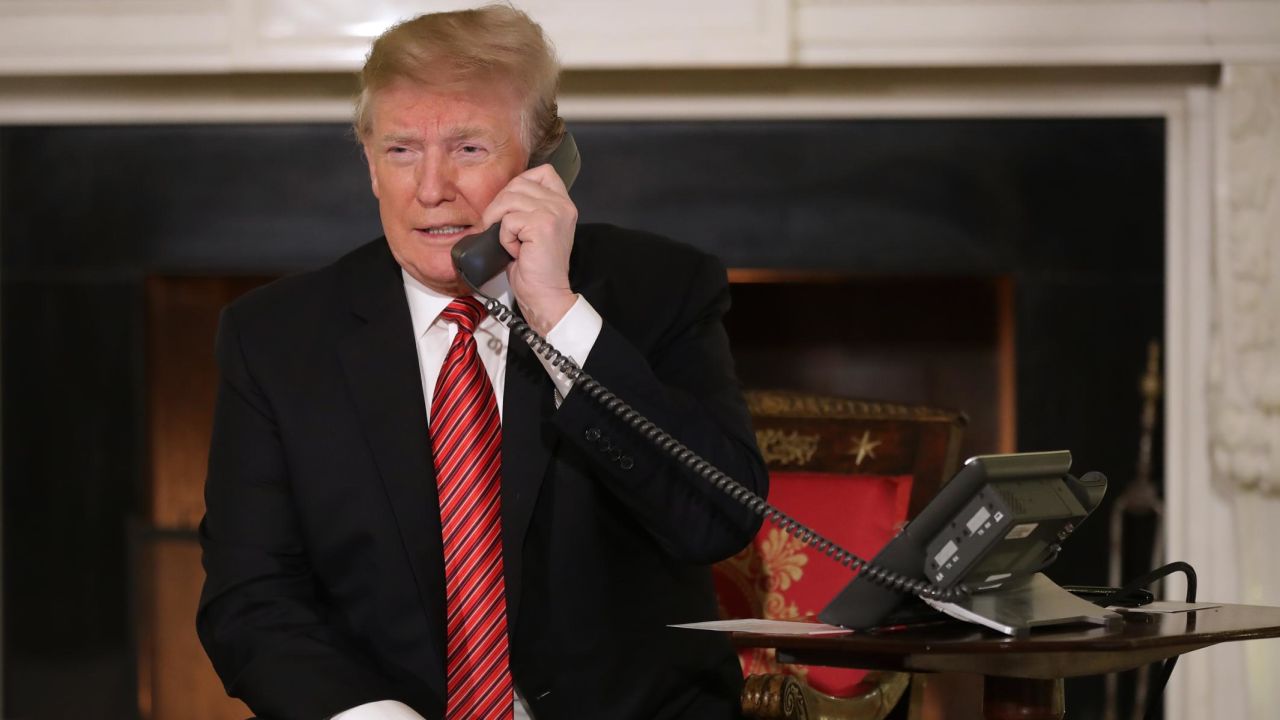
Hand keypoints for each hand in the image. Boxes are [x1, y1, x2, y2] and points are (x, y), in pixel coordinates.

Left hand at [481, 163, 577, 335]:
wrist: (544, 294)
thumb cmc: (535, 267)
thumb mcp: (535, 229)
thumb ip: (529, 207)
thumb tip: (500, 195)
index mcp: (563, 203)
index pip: (542, 172)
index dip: (520, 184)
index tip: (512, 208)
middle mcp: (563, 205)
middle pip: (518, 183)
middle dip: (500, 205)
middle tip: (500, 229)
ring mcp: (554, 213)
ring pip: (509, 199)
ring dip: (499, 222)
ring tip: (509, 241)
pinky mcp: (542, 225)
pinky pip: (507, 220)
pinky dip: (504, 238)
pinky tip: (516, 252)